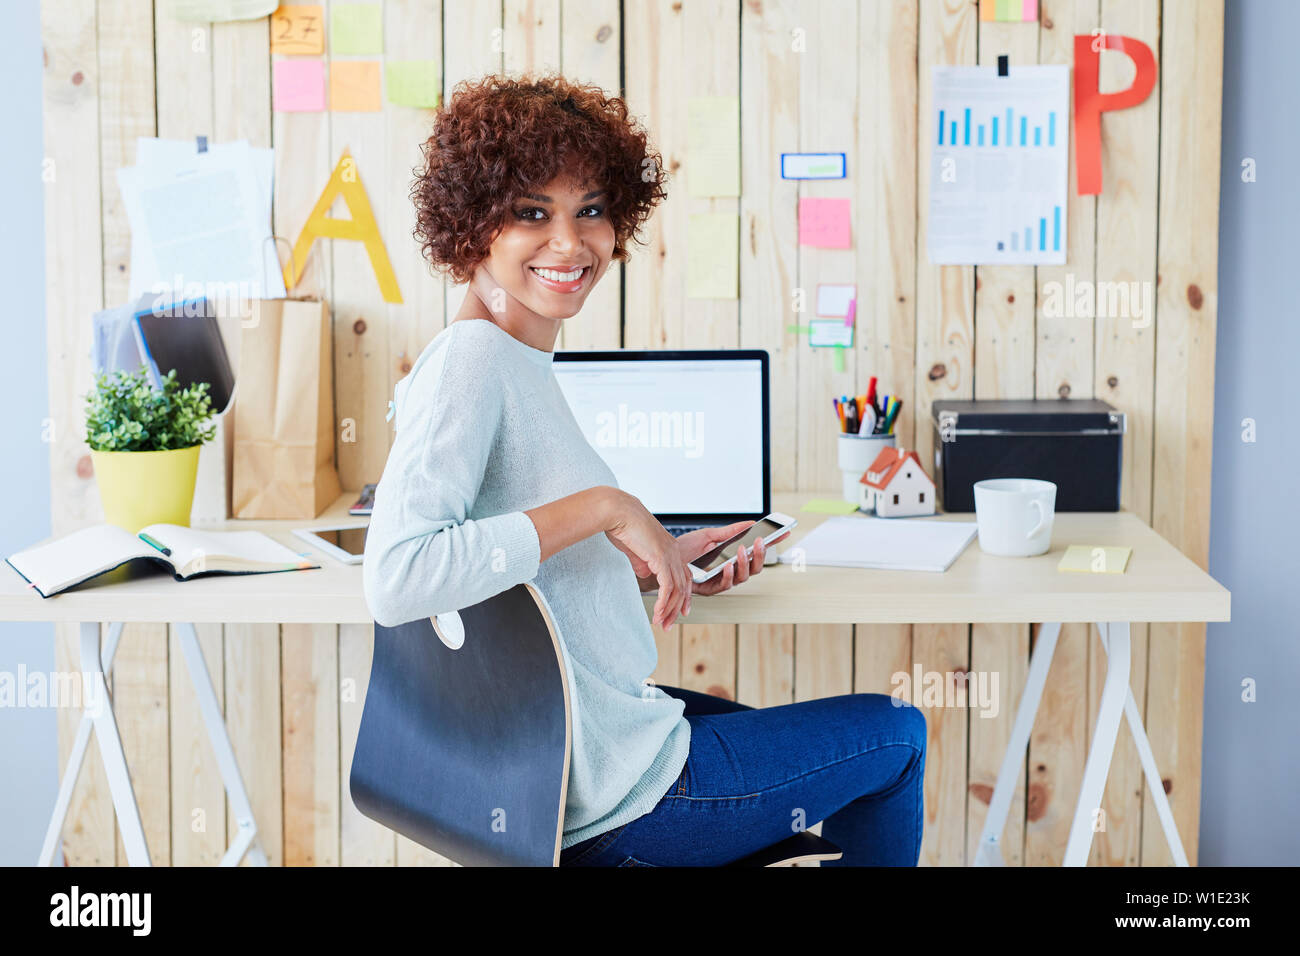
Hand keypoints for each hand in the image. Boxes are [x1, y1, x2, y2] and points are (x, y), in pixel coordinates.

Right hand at [604, 490, 693, 629]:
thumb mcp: (635, 548)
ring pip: (676, 590)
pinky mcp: (661, 559)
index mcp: (669, 548)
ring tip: (660, 623)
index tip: (680, 611)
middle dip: (675, 609)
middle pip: (683, 587)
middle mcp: (674, 552)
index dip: (684, 595)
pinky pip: (667, 587)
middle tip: (667, 624)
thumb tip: (645, 573)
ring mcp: (669, 555)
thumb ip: (642, 561)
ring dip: (668, 610)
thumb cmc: (622, 525)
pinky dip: (663, 603)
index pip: (684, 576)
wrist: (617, 512)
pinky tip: (657, 613)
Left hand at [638, 521, 791, 597]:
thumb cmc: (685, 549)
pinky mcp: (708, 589)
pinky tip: (728, 564)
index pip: (757, 554)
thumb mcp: (710, 535)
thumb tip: (751, 523)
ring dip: (745, 563)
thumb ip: (731, 531)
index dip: (771, 545)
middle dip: (760, 555)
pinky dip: (728, 574)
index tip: (785, 533)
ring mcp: (720, 582)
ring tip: (744, 548)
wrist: (662, 558)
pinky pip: (723, 585)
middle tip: (761, 541)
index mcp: (732, 560)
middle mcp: (729, 572)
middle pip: (754, 568)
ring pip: (742, 577)